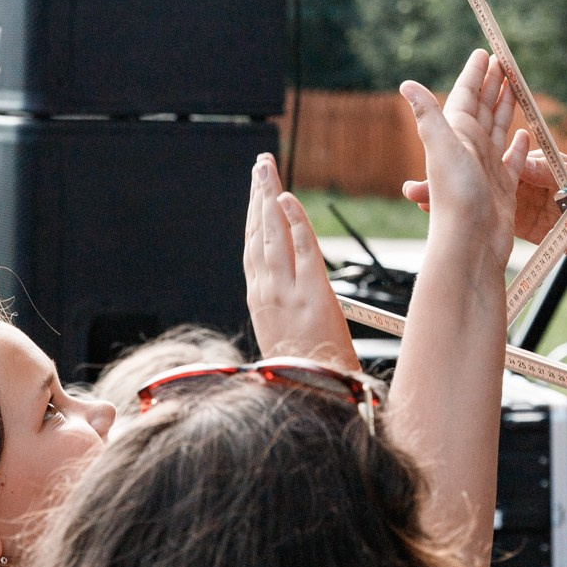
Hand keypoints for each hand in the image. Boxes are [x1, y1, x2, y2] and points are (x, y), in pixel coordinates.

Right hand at [242, 154, 352, 366]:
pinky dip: (293, 221)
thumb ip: (285, 309)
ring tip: (267, 169)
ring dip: (269, 198)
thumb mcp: (285, 338)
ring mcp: (285, 293)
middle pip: (258, 233)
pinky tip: (288, 199)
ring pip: (272, 235)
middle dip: (258, 196)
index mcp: (259, 301)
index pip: (253, 248)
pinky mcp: (311, 295)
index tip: (257, 193)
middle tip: (260, 166)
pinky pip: (302, 249)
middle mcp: (266, 292)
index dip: (253, 216)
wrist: (313, 400)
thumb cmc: (307, 373)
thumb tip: (295, 287)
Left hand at [401, 50, 526, 272]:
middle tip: (503, 61)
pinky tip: (524, 135)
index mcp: (457, 135)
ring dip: (505, 107)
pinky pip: (513, 160)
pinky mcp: (504, 187)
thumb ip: (429, 115)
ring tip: (514, 88)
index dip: (475, 73)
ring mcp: (487, 168)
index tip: (484, 53)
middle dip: (492, 84)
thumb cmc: (455, 197)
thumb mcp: (442, 148)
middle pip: (483, 108)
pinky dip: (518, 146)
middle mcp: (470, 149)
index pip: (466, 95)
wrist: (470, 244)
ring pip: (498, 128)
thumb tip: (406, 84)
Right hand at [404, 115, 566, 253]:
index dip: (470, 152)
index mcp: (535, 164)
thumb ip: (554, 174)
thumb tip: (524, 158)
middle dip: (447, 180)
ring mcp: (522, 204)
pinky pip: (495, 221)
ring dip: (452, 202)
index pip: (496, 153)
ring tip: (421, 204)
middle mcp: (523, 181)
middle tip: (414, 188)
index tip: (445, 156)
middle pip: (479, 176)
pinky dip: (472, 222)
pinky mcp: (526, 226)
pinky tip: (451, 225)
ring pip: (479, 201)